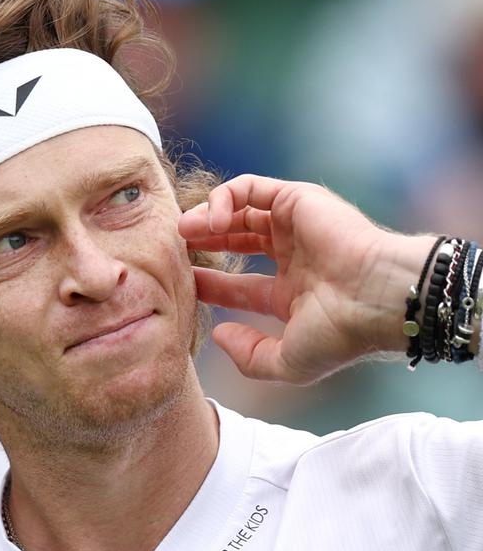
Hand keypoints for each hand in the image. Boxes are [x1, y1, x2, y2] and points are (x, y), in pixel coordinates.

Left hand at [178, 175, 434, 383]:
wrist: (376, 300)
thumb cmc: (339, 335)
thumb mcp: (287, 363)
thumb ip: (249, 356)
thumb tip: (219, 335)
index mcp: (293, 294)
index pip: (241, 286)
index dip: (209, 285)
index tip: (183, 286)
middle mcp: (295, 257)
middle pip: (237, 242)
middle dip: (203, 244)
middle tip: (174, 251)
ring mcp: (297, 226)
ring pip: (240, 210)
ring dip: (206, 218)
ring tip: (183, 232)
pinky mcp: (297, 199)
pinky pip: (250, 187)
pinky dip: (224, 198)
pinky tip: (211, 221)